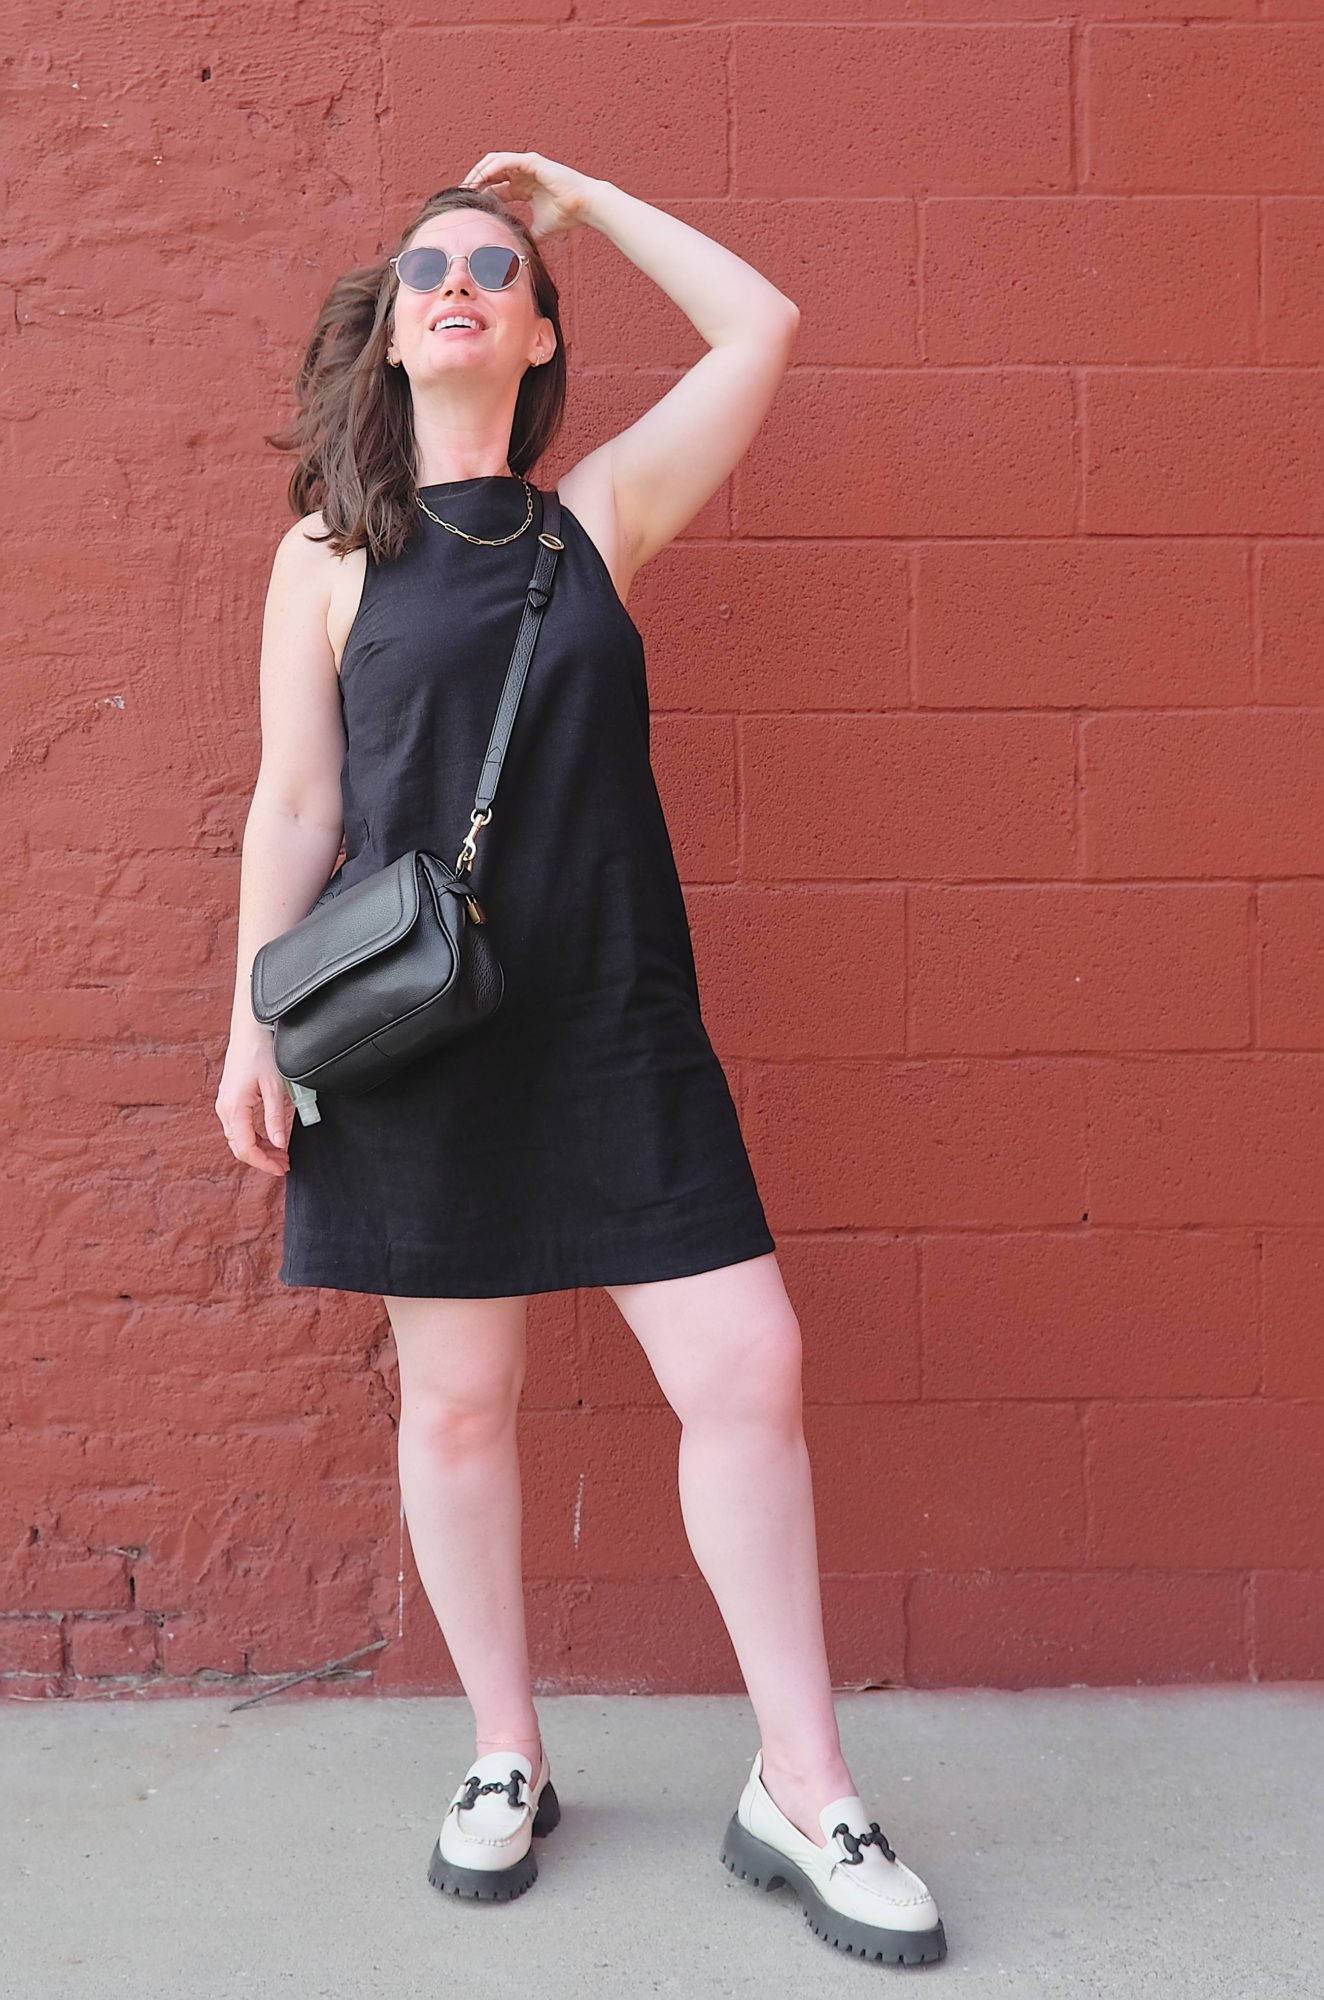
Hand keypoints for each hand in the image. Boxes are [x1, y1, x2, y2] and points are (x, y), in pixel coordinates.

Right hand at [216, 1028, 291, 1177]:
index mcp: (234, 1108)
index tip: (281, 1169)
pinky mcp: (229, 1100)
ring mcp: (224, 1105)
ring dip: (259, 1150)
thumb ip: (275, 1117)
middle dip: (262, 1159)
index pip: (246, 1148)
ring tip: (282, 1154)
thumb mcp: (274, 1087)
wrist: (249, 1031)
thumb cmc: (261, 1053)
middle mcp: (224, 1109)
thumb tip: (279, 1145)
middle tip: (285, 1163)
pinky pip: (238, 1128)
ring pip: (238, 1139)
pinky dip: (254, 1138)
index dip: (264, 1163)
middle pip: (240, 1147)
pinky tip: (271, 1139)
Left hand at [457, 152, 600, 240]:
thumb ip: (527, 234)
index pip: (495, 187)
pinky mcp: (531, 161)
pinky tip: (480, 179)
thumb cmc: (566, 215)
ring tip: (467, 186)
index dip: (481, 195)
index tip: (468, 207)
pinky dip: (490, 168)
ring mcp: (526, 165)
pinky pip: (504, 161)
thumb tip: (518, 252)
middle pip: (491, 173)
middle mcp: (523, 173)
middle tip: (461, 195)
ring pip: (494, 163)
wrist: (583, 206)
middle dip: (475, 182)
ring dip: (478, 172)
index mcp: (524, 187)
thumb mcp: (540, 229)